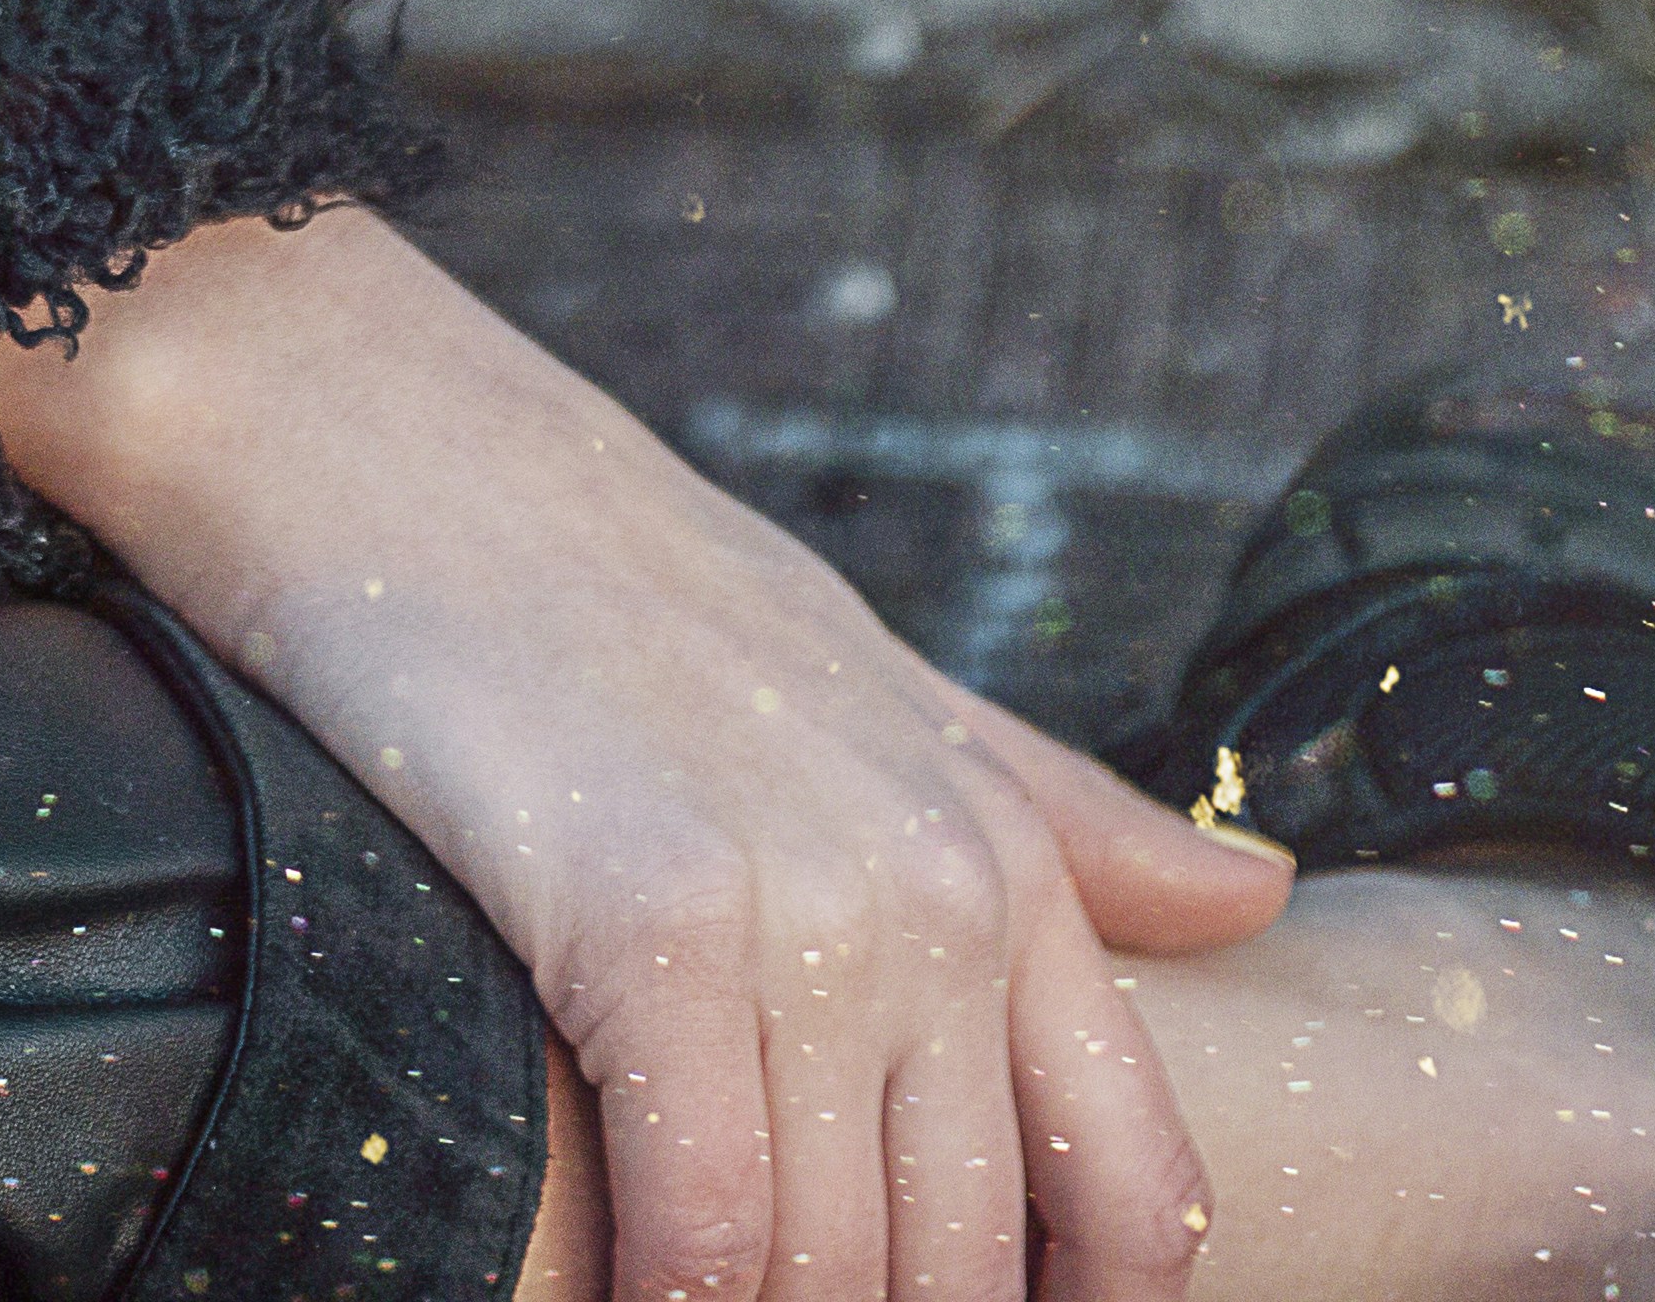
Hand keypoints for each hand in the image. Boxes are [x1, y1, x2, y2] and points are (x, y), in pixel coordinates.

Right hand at [0, 204, 1289, 1301]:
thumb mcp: (873, 683)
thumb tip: (1267, 900)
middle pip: (961, 1270)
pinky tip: (610, 1294)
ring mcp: (807, 910)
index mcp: (1006, 855)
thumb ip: (1061, 816)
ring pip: (834, 1277)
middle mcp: (941, 893)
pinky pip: (705, 1233)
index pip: (1133, 1201)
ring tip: (675, 1298)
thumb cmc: (616, 579)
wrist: (387, 439)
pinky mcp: (650, 926)